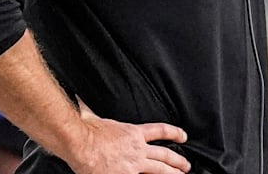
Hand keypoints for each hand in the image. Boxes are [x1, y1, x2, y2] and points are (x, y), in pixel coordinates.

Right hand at [68, 108, 190, 173]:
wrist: (80, 143)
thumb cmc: (86, 129)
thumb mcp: (94, 115)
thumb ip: (93, 111)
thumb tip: (82, 101)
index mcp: (132, 133)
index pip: (160, 131)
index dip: (174, 133)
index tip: (183, 136)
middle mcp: (137, 149)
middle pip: (165, 155)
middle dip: (178, 161)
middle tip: (186, 166)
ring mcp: (133, 165)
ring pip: (160, 170)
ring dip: (173, 173)